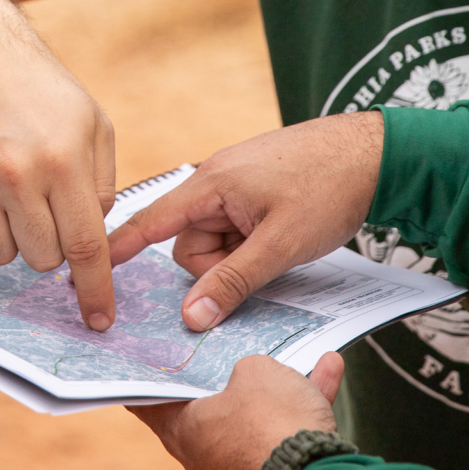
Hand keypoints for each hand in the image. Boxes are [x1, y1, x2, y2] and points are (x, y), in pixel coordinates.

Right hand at [0, 37, 118, 328]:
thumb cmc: (39, 88)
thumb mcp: (91, 123)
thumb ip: (101, 184)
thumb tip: (93, 238)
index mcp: (62, 160)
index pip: (85, 246)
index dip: (94, 289)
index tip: (99, 321)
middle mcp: (15, 175)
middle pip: (40, 259)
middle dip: (49, 241)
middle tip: (43, 202)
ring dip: (9, 235)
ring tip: (9, 188)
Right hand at [108, 112, 382, 329]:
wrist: (378, 152)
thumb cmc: (328, 187)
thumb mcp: (281, 244)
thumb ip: (234, 281)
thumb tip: (190, 317)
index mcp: (211, 183)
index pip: (151, 220)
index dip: (122, 248)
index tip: (89, 269)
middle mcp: (216, 180)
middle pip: (191, 244)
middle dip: (218, 265)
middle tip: (261, 261)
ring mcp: (237, 185)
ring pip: (217, 242)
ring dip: (241, 256)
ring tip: (281, 245)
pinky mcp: (256, 191)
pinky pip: (237, 230)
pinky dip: (252, 245)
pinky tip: (282, 239)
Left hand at [129, 352, 345, 469]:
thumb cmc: (268, 422)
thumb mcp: (255, 371)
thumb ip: (246, 368)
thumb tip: (252, 377)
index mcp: (184, 431)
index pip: (152, 402)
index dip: (150, 380)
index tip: (144, 366)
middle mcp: (205, 457)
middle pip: (210, 412)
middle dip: (225, 384)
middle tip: (226, 355)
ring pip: (257, 421)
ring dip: (280, 391)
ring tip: (300, 360)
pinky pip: (286, 435)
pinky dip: (304, 409)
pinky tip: (327, 373)